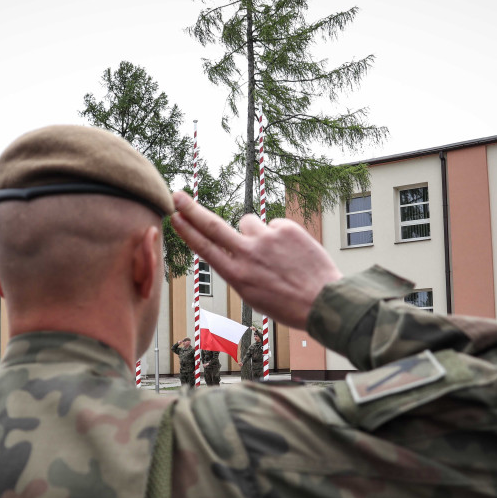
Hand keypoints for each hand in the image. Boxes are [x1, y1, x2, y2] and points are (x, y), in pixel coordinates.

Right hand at [171, 191, 341, 329]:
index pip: (205, 248)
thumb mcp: (252, 295)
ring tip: (275, 253)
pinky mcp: (286, 228)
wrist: (323, 301)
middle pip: (212, 225)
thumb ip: (238, 269)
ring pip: (249, 222)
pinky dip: (280, 235)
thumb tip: (234, 246)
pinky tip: (292, 252)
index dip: (187, 231)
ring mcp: (267, 239)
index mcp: (236, 275)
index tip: (173, 217)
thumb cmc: (287, 303)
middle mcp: (248, 254)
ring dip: (256, 233)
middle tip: (178, 195)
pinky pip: (274, 224)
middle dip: (192, 209)